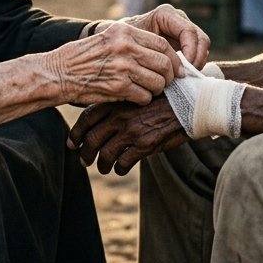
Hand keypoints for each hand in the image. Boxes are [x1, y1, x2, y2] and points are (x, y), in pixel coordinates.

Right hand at [45, 21, 181, 105]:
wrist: (57, 73)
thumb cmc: (82, 57)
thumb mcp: (107, 38)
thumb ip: (132, 42)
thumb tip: (162, 54)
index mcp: (124, 31)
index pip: (162, 44)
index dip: (174, 59)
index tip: (175, 69)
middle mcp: (125, 46)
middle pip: (164, 63)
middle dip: (168, 77)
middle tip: (164, 83)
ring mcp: (122, 66)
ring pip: (157, 82)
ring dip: (156, 90)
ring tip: (146, 90)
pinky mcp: (118, 86)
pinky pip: (144, 96)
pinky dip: (143, 100)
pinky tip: (134, 97)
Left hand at [67, 99, 188, 174]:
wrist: (191, 102)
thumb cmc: (165, 98)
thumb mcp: (138, 93)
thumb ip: (121, 105)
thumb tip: (103, 119)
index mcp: (117, 102)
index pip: (87, 118)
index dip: (76, 133)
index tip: (72, 143)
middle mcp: (120, 116)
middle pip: (91, 139)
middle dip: (84, 153)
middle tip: (83, 161)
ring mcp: (132, 131)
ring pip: (105, 155)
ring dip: (101, 165)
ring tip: (103, 168)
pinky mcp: (145, 145)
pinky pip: (124, 163)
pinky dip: (119, 168)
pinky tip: (121, 168)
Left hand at [118, 4, 210, 68]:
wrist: (120, 43)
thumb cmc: (123, 41)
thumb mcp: (132, 42)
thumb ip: (149, 48)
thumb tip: (169, 62)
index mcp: (166, 14)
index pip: (188, 31)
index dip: (191, 50)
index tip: (184, 68)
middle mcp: (178, 19)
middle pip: (200, 38)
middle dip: (197, 58)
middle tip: (187, 75)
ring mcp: (183, 30)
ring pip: (203, 46)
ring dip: (197, 63)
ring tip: (185, 76)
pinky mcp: (186, 42)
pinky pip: (199, 52)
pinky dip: (195, 64)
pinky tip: (183, 75)